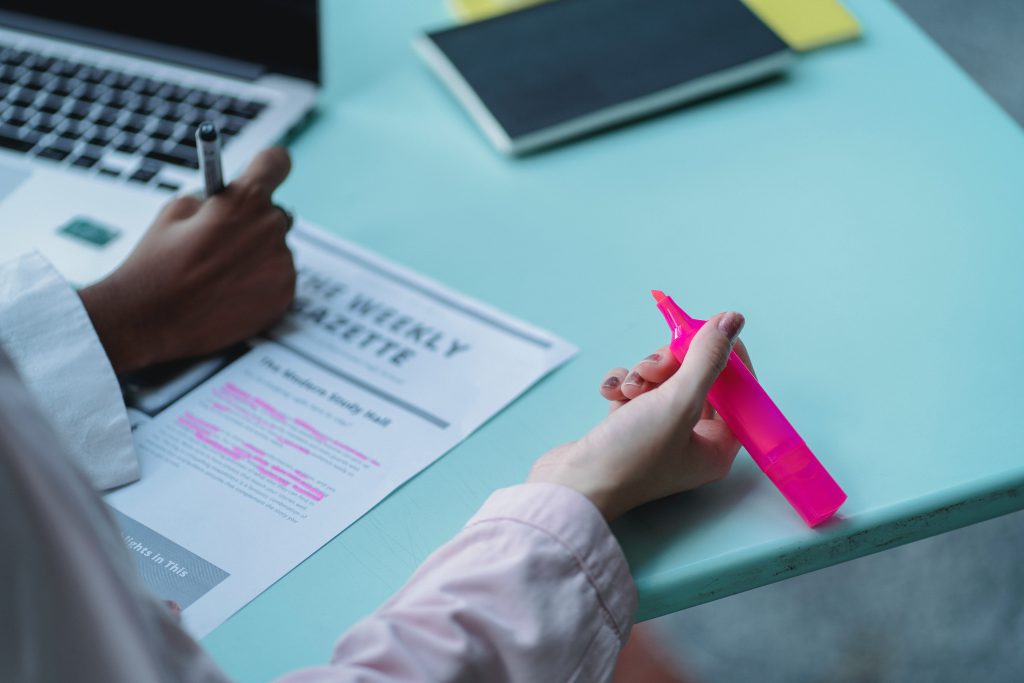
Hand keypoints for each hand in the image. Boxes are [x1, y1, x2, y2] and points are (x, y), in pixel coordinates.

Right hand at [80, 147, 295, 373]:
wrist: (150, 320)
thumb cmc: (158, 265)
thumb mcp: (175, 211)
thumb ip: (211, 199)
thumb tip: (228, 198)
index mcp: (245, 200)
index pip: (276, 163)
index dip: (268, 166)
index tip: (265, 171)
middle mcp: (272, 228)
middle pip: (276, 212)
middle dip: (254, 221)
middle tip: (225, 240)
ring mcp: (282, 264)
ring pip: (278, 249)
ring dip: (258, 255)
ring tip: (222, 274)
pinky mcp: (285, 295)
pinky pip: (280, 278)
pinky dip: (262, 282)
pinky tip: (231, 292)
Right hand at [527, 312, 751, 520]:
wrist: (573, 483)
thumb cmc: (632, 453)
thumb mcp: (678, 401)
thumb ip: (708, 358)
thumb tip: (733, 319)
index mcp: (717, 448)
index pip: (738, 391)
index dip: (725, 358)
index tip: (706, 331)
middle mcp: (692, 443)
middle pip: (697, 382)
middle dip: (673, 365)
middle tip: (654, 368)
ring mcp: (658, 436)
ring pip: (662, 382)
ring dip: (643, 375)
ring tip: (628, 389)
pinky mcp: (628, 428)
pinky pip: (636, 392)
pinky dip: (623, 386)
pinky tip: (610, 395)